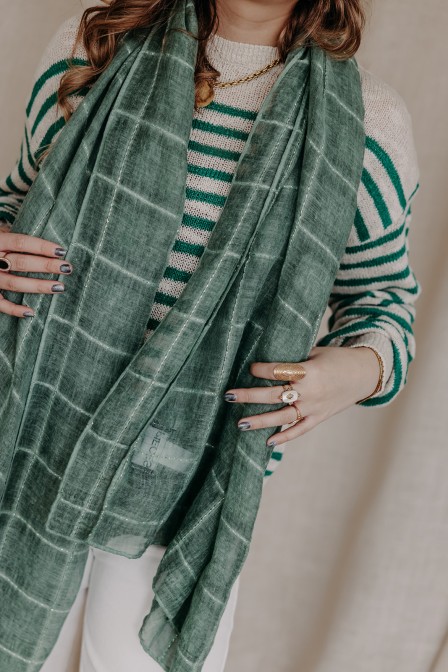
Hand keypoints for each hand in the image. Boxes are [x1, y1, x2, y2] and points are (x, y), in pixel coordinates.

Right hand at [0, 229, 71, 317]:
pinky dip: (15, 310)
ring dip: (38, 286)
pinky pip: (0, 304)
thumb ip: (11, 237)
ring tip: (60, 287)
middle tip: (67, 268)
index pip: (20, 242)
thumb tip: (43, 243)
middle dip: (46, 266)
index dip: (41, 246)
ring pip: (14, 283)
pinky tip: (31, 312)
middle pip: (21, 263)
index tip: (61, 250)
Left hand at [224, 345, 381, 446]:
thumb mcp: (315, 352)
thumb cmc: (336, 358)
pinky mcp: (319, 418)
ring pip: (282, 416)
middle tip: (228, 396)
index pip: (279, 371)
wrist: (364, 374)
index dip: (262, 369)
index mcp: (309, 371)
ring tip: (240, 424)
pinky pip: (300, 430)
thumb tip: (266, 355)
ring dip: (260, 421)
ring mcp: (314, 407)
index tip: (249, 367)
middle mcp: (310, 392)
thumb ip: (293, 358)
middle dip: (249, 396)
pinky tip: (268, 442)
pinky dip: (285, 437)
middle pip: (274, 395)